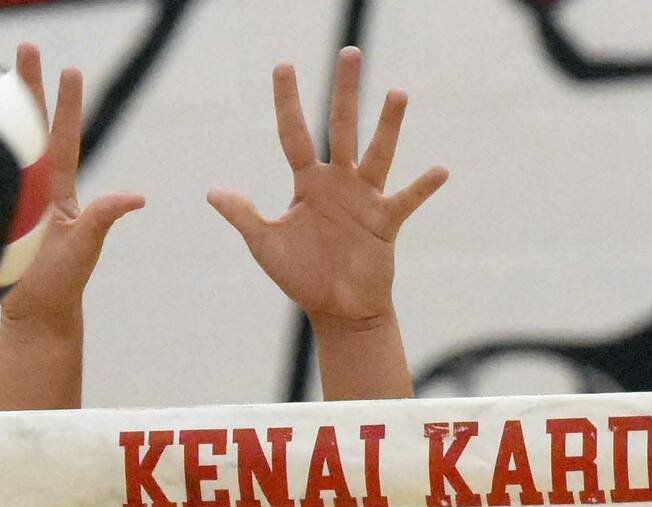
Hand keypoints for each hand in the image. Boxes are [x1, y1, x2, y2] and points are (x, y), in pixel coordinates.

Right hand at [0, 43, 144, 332]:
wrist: (34, 316)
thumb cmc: (63, 285)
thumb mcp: (85, 248)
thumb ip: (104, 218)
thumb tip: (136, 197)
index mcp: (57, 190)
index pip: (61, 137)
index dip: (66, 104)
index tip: (69, 68)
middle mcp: (34, 187)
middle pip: (28, 128)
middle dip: (26, 87)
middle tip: (24, 47)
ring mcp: (10, 201)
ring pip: (1, 149)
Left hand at [208, 47, 445, 329]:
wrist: (337, 309)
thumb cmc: (301, 275)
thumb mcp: (265, 244)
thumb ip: (243, 215)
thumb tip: (212, 192)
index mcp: (307, 182)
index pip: (294, 134)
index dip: (287, 102)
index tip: (283, 65)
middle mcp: (338, 181)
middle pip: (341, 127)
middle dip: (344, 91)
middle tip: (349, 51)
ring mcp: (365, 197)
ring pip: (378, 152)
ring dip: (387, 124)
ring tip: (396, 93)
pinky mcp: (386, 221)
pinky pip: (406, 199)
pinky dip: (422, 186)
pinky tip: (439, 169)